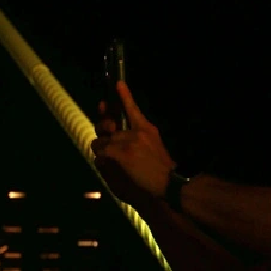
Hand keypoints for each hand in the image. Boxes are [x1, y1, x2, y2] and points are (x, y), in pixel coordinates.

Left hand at [91, 81, 175, 205]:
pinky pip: (100, 153)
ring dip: (103, 153)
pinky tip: (112, 168)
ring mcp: (126, 141)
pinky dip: (102, 162)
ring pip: (100, 143)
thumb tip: (116, 137)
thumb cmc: (162, 174)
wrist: (169, 186)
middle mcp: (136, 131)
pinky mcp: (118, 152)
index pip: (131, 108)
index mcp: (146, 129)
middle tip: (104, 138)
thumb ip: (137, 140)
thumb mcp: (154, 149)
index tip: (118, 84)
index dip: (123, 95)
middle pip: (107, 126)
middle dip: (102, 131)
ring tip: (114, 165)